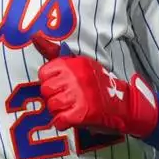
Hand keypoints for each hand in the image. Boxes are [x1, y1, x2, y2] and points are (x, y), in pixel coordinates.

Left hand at [32, 35, 158, 137]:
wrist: (124, 105)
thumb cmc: (97, 85)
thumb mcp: (78, 64)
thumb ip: (54, 53)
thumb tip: (34, 36)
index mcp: (73, 63)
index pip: (44, 73)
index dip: (51, 82)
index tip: (63, 85)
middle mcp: (75, 76)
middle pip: (46, 91)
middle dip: (54, 98)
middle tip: (69, 99)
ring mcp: (79, 94)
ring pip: (52, 106)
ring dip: (60, 111)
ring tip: (72, 108)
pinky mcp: (83, 113)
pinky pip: (59, 120)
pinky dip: (63, 123)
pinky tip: (73, 119)